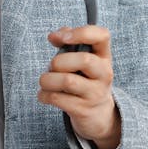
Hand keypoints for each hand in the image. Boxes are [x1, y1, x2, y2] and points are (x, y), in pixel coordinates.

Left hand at [39, 25, 120, 148]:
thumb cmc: (85, 81)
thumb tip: (54, 36)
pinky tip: (44, 95)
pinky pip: (57, 98)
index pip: (102, 36)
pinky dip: (44, 95)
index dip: (81, 33)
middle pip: (84, 60)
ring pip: (67, 81)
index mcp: (104, 56)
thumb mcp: (83, 60)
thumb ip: (69, 43)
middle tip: (52, 67)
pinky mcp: (83, 110)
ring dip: (47, 79)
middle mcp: (104, 74)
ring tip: (45, 81)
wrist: (99, 115)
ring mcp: (95, 93)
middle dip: (59, 61)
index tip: (62, 38)